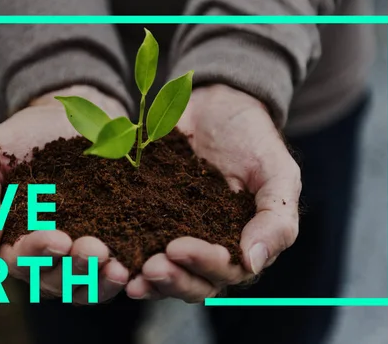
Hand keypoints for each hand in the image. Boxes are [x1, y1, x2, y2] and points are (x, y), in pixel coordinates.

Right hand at [0, 85, 130, 303]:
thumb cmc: (16, 139)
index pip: (19, 259)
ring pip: (82, 286)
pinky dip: (117, 277)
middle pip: (53, 280)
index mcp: (10, 239)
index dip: (37, 252)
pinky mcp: (106, 243)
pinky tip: (130, 268)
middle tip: (95, 250)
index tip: (58, 237)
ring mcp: (75, 253)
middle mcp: (43, 255)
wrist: (63, 117)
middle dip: (74, 269)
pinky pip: (108, 274)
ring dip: (98, 280)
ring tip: (116, 267)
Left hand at [126, 84, 300, 302]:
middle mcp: (207, 248)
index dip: (203, 265)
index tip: (178, 247)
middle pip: (192, 282)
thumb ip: (276, 219)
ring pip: (163, 271)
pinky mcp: (148, 218)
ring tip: (125, 274)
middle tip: (150, 267)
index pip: (225, 270)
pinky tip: (109, 253)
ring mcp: (175, 235)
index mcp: (240, 245)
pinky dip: (124, 252)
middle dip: (171, 279)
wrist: (217, 105)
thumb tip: (253, 263)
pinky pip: (135, 241)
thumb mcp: (278, 173)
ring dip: (146, 278)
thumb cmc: (254, 140)